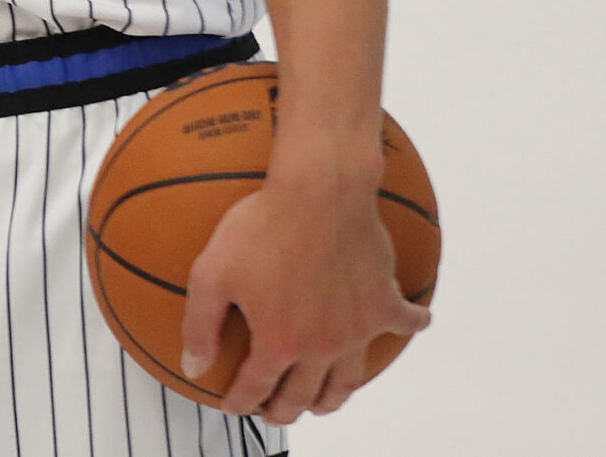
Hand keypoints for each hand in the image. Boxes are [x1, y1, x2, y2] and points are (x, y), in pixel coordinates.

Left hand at [181, 175, 431, 424]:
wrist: (317, 192)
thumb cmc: (260, 227)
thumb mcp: (211, 272)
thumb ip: (200, 325)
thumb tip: (193, 368)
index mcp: (279, 342)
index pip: (257, 387)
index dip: (241, 401)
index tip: (233, 407)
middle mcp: (323, 346)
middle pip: (304, 394)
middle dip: (285, 411)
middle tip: (275, 413)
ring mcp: (358, 328)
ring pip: (350, 379)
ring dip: (335, 397)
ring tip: (323, 403)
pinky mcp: (385, 302)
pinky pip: (406, 323)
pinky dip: (411, 327)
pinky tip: (412, 325)